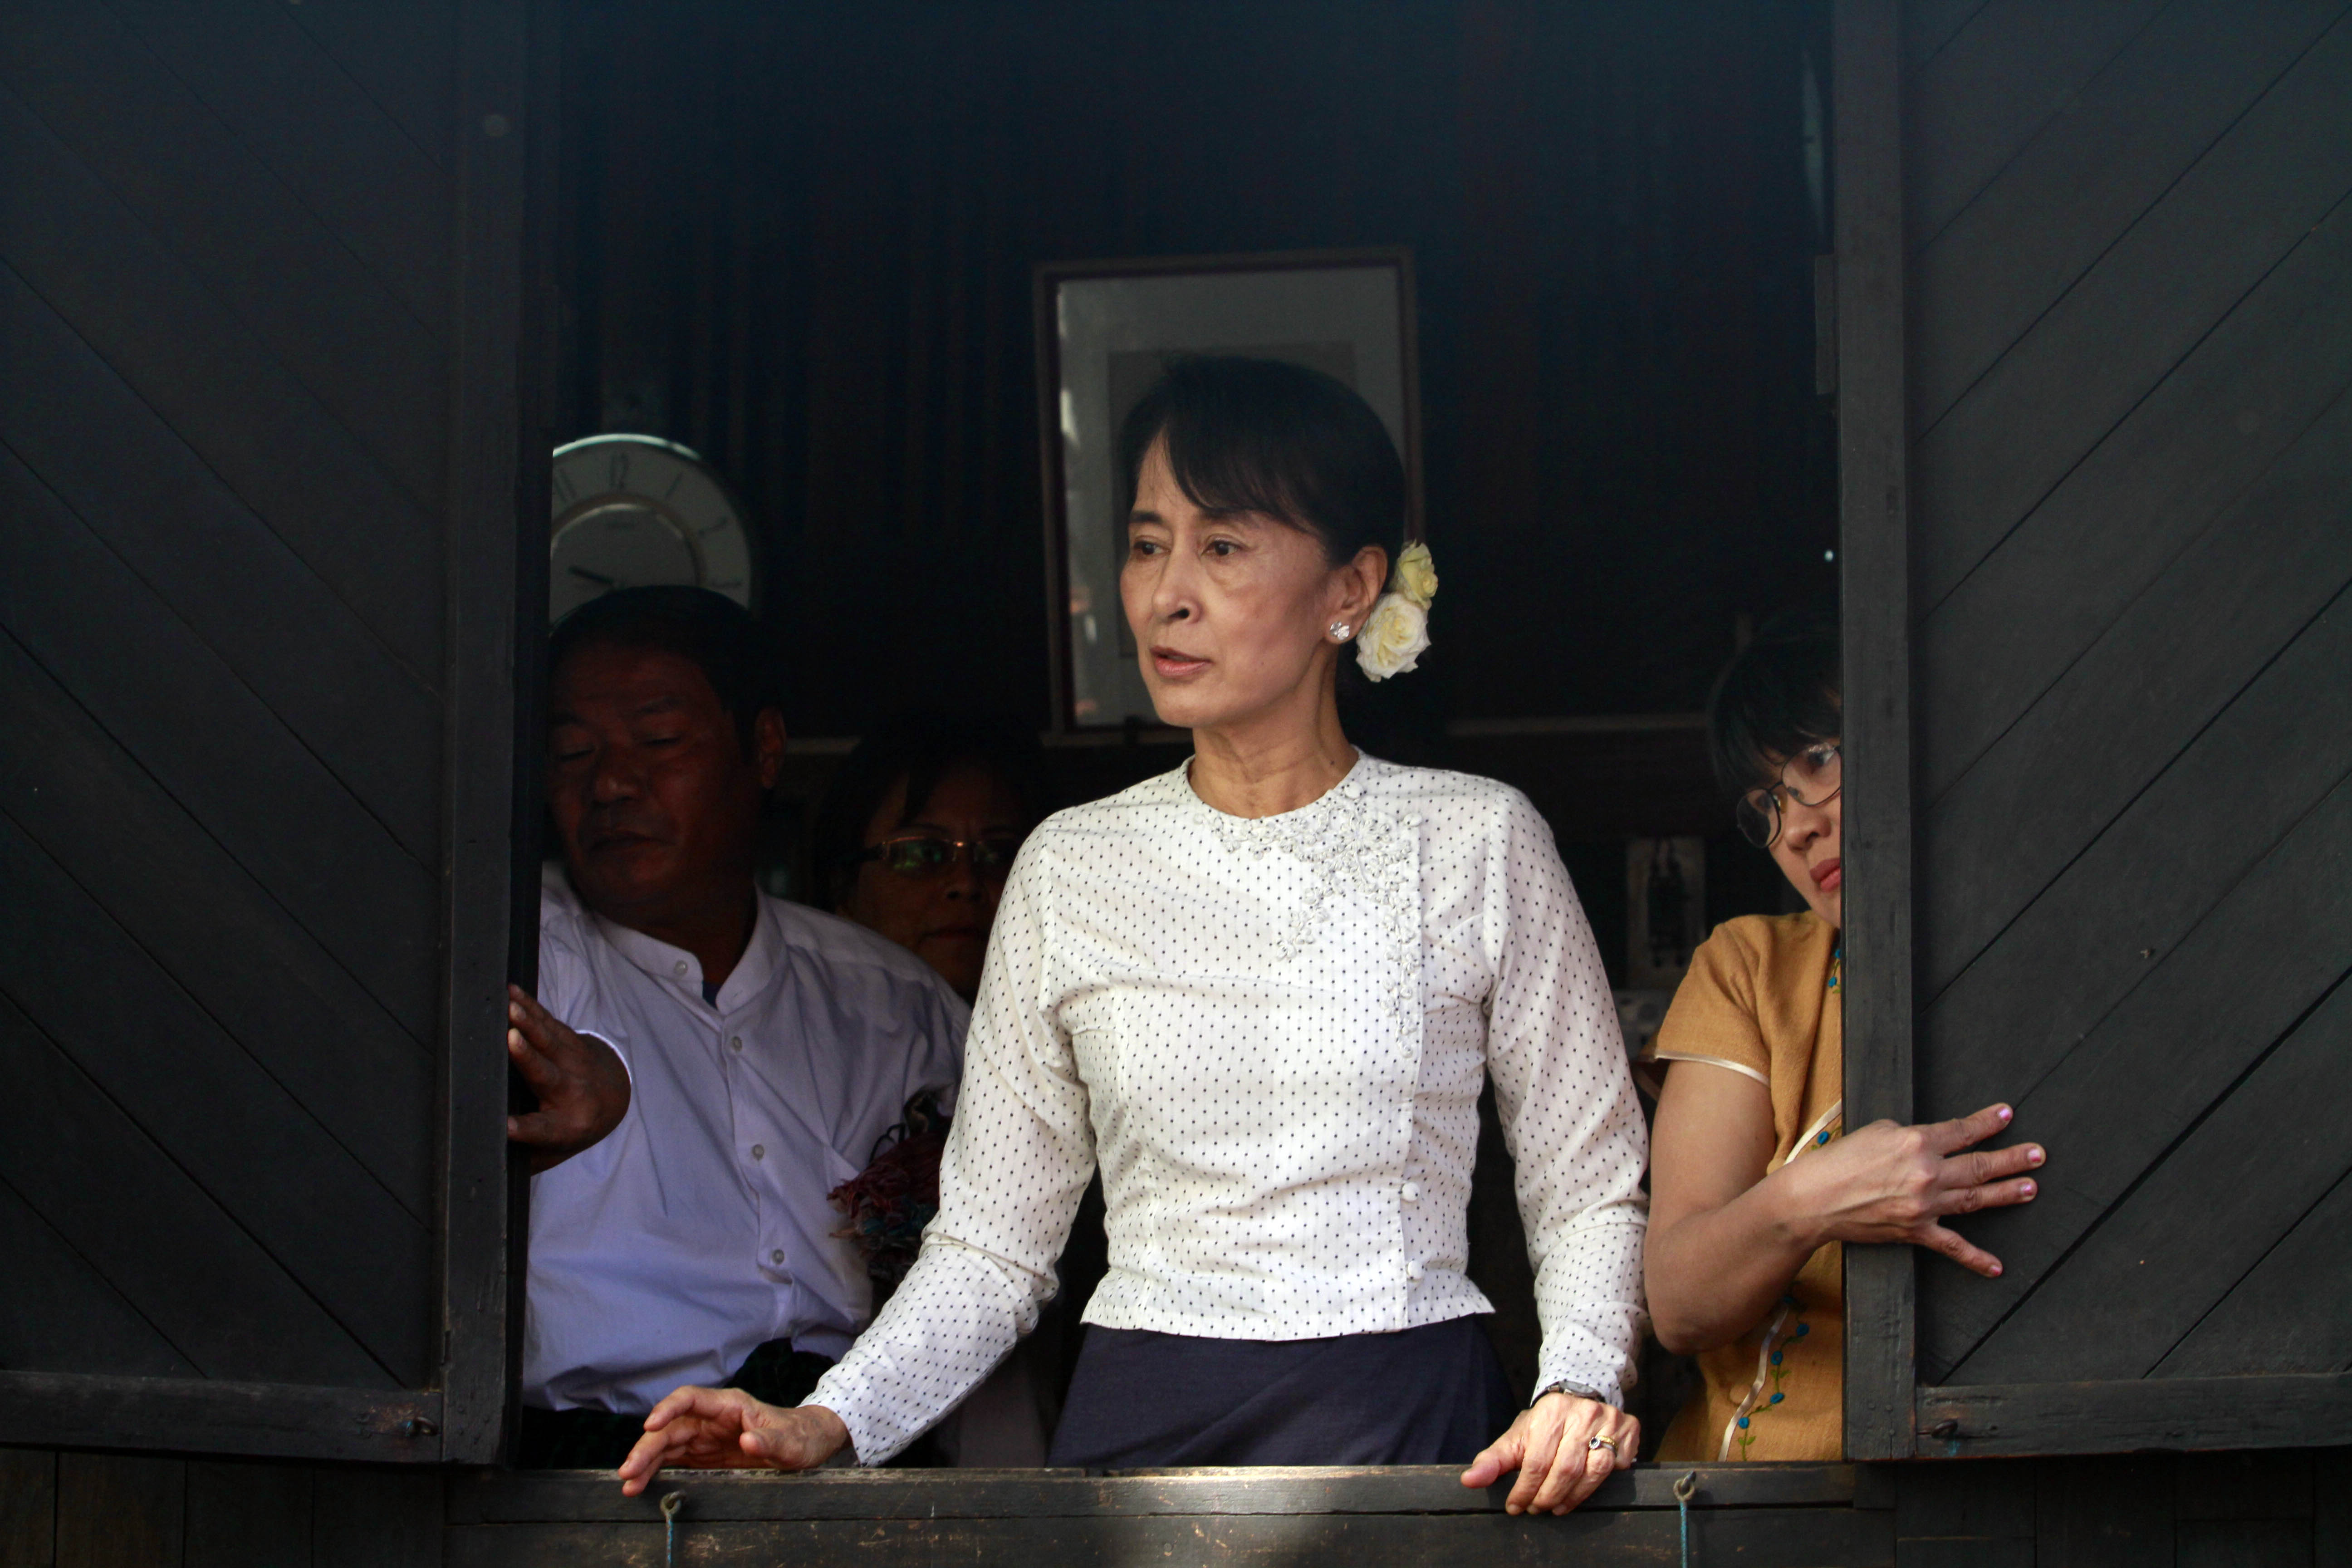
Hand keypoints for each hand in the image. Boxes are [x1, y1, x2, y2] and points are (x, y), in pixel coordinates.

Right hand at [505, 985, 629, 1172]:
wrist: (611, 1098)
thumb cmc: (567, 1130)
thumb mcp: (551, 1151)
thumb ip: (523, 1155)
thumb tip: (480, 1165)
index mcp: (567, 1127)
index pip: (543, 1130)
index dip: (524, 1129)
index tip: (506, 1127)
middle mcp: (574, 1094)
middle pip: (548, 1076)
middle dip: (528, 1058)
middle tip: (510, 1041)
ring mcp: (576, 1062)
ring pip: (549, 1040)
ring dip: (528, 1021)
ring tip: (507, 1006)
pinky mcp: (572, 1040)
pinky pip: (549, 1021)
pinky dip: (529, 1006)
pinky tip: (510, 992)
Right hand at [616, 1387, 849, 1494]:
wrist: (806, 1444)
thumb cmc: (798, 1436)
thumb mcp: (789, 1441)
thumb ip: (769, 1440)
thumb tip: (749, 1441)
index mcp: (729, 1405)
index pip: (690, 1398)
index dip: (668, 1408)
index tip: (650, 1425)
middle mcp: (711, 1417)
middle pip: (671, 1426)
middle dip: (647, 1447)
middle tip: (628, 1471)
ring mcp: (705, 1435)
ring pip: (667, 1444)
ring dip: (646, 1462)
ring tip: (628, 1483)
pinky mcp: (703, 1453)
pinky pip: (674, 1459)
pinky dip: (656, 1470)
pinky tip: (640, 1484)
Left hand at [1460, 1392, 1636, 1515]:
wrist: (1577, 1397)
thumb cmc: (1544, 1425)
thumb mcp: (1516, 1437)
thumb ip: (1492, 1460)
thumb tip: (1469, 1481)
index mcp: (1550, 1412)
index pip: (1536, 1461)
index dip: (1525, 1490)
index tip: (1516, 1507)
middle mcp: (1582, 1412)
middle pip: (1566, 1469)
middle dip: (1548, 1496)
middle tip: (1538, 1509)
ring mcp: (1609, 1419)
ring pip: (1594, 1471)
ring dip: (1574, 1497)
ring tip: (1557, 1507)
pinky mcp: (1630, 1428)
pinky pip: (1619, 1464)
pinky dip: (1604, 1481)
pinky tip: (1587, 1487)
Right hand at [1782, 1102, 2043, 1274]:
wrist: (1814, 1199)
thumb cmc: (1840, 1161)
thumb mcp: (1877, 1132)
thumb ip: (1910, 1136)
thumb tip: (1931, 1143)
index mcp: (1916, 1141)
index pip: (1962, 1130)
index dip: (1987, 1123)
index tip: (2008, 1116)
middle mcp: (1927, 1172)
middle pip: (1979, 1165)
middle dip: (2012, 1159)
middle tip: (2038, 1155)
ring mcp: (1925, 1205)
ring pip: (1976, 1198)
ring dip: (2006, 1193)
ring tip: (2030, 1187)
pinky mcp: (1916, 1231)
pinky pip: (1953, 1246)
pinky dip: (1976, 1259)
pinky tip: (1997, 1266)